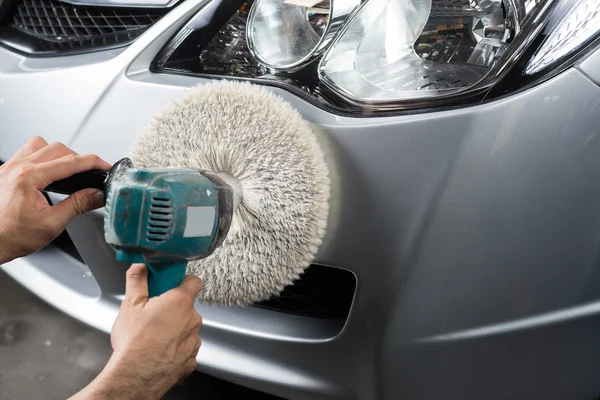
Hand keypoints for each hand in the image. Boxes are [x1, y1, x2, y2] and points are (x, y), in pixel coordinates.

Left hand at [0, 136, 110, 263]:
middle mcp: (16, 168)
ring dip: (58, 153)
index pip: (70, 162)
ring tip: (68, 169)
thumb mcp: (52, 224)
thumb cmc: (10, 237)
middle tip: (90, 172)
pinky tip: (47, 171)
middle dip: (79, 158)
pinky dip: (42, 157)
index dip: (93, 163)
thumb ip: (78, 205)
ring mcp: (8, 168)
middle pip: (58, 148)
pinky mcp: (4, 172)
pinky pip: (26, 152)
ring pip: (40, 144)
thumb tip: (97, 195)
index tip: (105, 166)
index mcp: (29, 178)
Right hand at [71, 264, 202, 399]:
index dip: (182, 281)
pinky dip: (175, 347)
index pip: (194, 281)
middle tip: (153, 313)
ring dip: (175, 328)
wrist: (134, 378)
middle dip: (172, 307)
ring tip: (153, 335)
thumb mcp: (130, 305)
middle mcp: (192, 319)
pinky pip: (185, 347)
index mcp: (179, 302)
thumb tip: (140, 266)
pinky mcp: (191, 359)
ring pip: (186, 327)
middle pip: (187, 306)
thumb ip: (137, 280)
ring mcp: (194, 341)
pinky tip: (159, 350)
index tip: (170, 284)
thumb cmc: (133, 343)